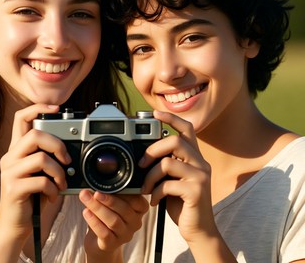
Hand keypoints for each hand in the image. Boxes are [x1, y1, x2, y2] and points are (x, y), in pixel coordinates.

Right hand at [0, 104, 70, 241]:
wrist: (15, 227)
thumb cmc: (32, 197)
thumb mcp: (40, 172)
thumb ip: (48, 157)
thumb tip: (71, 149)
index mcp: (17, 149)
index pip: (21, 118)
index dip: (38, 108)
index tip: (57, 108)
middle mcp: (10, 157)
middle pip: (34, 135)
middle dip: (57, 144)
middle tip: (67, 159)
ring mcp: (10, 173)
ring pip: (40, 158)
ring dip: (59, 171)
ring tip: (61, 182)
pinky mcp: (13, 189)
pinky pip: (41, 181)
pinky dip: (53, 189)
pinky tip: (52, 196)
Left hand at [79, 190, 148, 261]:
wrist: (99, 240)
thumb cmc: (108, 214)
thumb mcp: (112, 202)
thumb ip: (110, 192)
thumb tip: (97, 183)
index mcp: (138, 209)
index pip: (137, 201)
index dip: (125, 194)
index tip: (111, 187)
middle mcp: (135, 223)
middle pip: (124, 210)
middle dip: (109, 200)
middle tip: (96, 193)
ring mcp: (124, 235)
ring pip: (113, 221)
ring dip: (98, 208)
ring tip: (86, 199)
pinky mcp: (112, 244)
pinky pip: (104, 233)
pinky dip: (94, 221)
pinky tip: (86, 212)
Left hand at [139, 111, 215, 242]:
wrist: (198, 230)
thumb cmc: (182, 202)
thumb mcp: (173, 179)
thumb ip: (166, 164)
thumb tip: (143, 155)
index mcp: (194, 157)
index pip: (187, 128)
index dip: (171, 118)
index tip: (155, 114)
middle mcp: (201, 163)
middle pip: (175, 141)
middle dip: (152, 150)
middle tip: (141, 164)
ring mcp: (201, 177)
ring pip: (167, 163)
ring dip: (150, 176)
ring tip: (145, 188)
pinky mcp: (197, 191)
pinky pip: (168, 184)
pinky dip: (155, 192)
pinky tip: (154, 200)